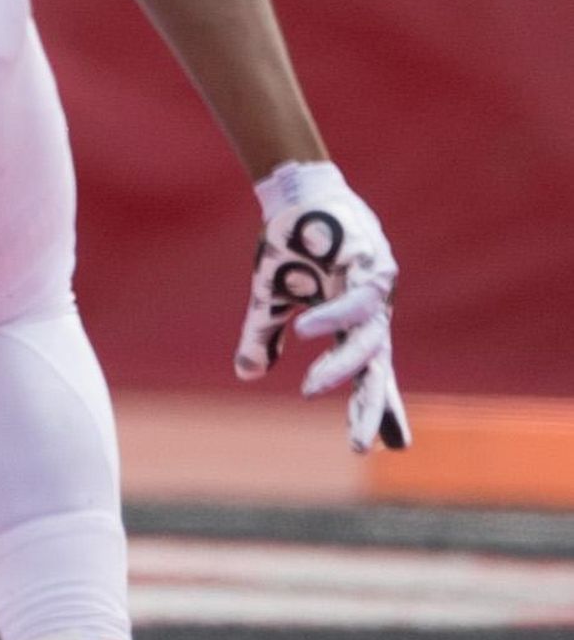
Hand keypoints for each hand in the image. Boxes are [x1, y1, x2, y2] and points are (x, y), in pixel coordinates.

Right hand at [234, 164, 408, 453]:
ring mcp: (375, 288)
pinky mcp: (369, 262)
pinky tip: (307, 331)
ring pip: (368, 339)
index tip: (392, 448)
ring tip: (310, 390)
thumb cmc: (289, 245)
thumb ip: (265, 337)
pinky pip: (354, 298)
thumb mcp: (270, 298)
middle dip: (368, 408)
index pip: (370, 373)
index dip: (380, 409)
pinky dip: (331, 317)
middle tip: (358, 447)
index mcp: (354, 323)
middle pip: (376, 368)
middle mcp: (373, 311)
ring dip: (340, 367)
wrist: (296, 191)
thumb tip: (248, 374)